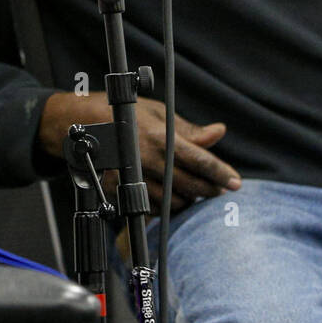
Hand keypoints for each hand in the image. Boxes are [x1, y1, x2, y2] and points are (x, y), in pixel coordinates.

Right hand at [130, 97, 241, 212]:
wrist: (85, 125)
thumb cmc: (125, 114)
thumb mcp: (158, 113)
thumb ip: (190, 130)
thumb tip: (218, 132)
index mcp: (158, 137)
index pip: (198, 159)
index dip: (219, 173)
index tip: (235, 182)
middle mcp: (147, 160)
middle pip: (189, 185)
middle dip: (209, 189)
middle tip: (221, 188)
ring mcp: (133, 178)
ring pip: (173, 202)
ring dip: (189, 199)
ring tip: (195, 190)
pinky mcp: (121, 191)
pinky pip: (154, 209)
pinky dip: (168, 205)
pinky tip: (173, 195)